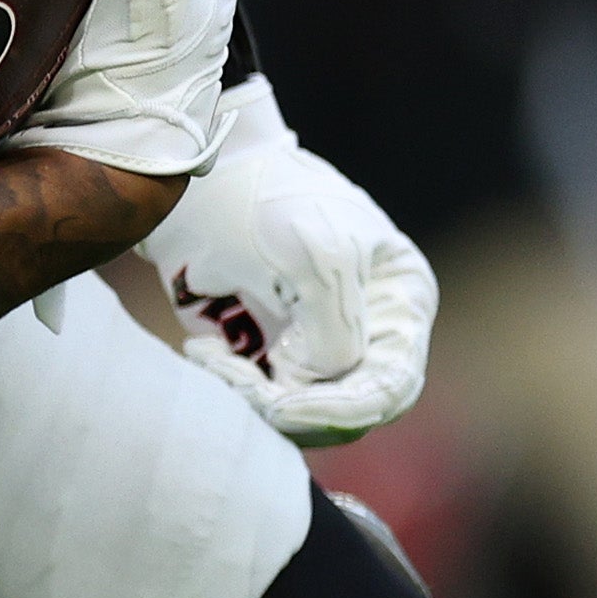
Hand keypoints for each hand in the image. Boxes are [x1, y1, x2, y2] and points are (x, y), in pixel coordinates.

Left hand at [144, 77, 434, 444]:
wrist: (193, 183)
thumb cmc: (265, 200)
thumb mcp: (316, 256)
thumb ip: (339, 328)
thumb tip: (332, 379)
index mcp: (403, 300)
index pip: (393, 383)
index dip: (344, 408)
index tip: (284, 404)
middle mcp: (373, 331)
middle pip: (352, 411)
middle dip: (296, 410)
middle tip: (241, 383)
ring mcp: (324, 345)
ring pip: (305, 415)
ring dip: (258, 402)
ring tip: (212, 356)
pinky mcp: (274, 354)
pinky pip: (266, 402)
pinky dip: (237, 392)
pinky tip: (204, 351)